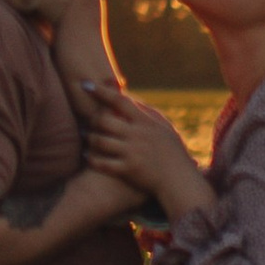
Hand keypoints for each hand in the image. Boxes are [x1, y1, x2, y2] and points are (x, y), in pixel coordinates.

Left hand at [80, 88, 205, 210]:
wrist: (179, 179)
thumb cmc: (172, 151)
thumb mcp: (164, 127)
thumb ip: (146, 111)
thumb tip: (127, 97)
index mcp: (146, 122)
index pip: (120, 101)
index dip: (102, 92)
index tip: (86, 85)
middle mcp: (137, 135)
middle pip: (104, 121)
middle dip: (92, 119)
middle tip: (88, 120)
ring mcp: (131, 152)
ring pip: (99, 141)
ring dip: (89, 138)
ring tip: (85, 136)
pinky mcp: (128, 169)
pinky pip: (103, 163)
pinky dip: (92, 159)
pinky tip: (87, 156)